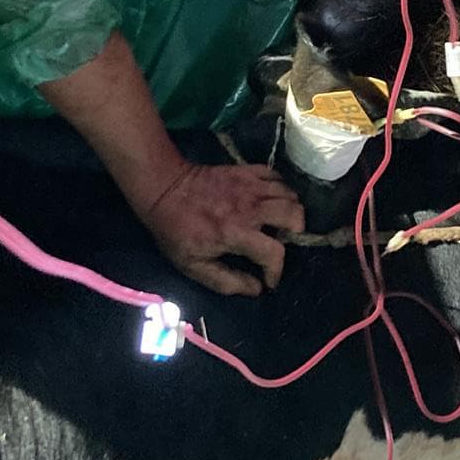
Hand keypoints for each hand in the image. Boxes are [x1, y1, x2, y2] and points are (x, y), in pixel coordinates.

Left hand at [139, 163, 304, 296]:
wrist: (163, 189)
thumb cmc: (176, 230)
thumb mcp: (194, 266)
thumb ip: (226, 281)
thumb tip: (256, 289)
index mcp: (235, 232)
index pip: (274, 253)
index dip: (276, 271)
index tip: (269, 279)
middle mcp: (249, 207)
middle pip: (294, 214)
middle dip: (295, 233)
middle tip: (281, 242)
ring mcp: (249, 185)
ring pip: (290, 194)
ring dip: (290, 210)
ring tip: (277, 223)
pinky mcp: (245, 170)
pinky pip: (277, 176)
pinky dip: (280, 189)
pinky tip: (269, 201)